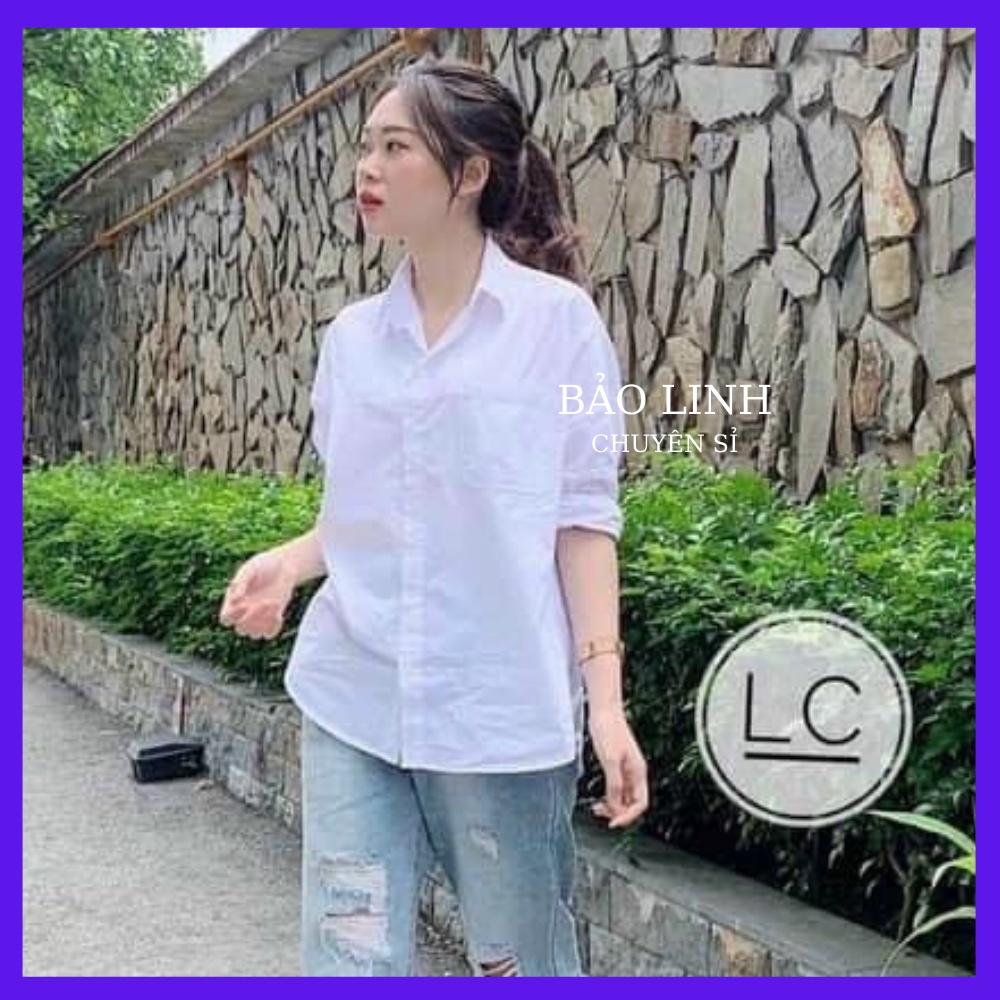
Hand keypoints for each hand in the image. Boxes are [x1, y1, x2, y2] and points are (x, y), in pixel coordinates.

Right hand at [219, 550, 295, 639]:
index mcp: (233, 601)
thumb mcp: (251, 569)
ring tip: (273, 604)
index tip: (245, 604)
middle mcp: (244, 612)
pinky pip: (269, 634)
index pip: (226, 619)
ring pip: (254, 634)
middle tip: (265, 602)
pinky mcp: (273, 618)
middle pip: (241, 629)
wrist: (284, 566)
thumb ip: (241, 582)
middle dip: (252, 619)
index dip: (233, 616)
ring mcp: (259, 617)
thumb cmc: (263, 565)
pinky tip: (279, 614)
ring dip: (263, 624)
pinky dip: (273, 629)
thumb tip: (235, 599)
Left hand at [587, 707, 648, 828]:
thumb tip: (615, 805)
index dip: (628, 816)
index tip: (612, 822)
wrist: (603, 710)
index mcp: (638, 772)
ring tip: (596, 808)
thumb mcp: (610, 760)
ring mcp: (625, 769)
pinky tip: (598, 799)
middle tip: (599, 813)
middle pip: (632, 803)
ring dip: (612, 806)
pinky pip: (616, 788)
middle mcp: (634, 773)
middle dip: (618, 812)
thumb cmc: (608, 730)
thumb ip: (614, 784)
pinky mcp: (616, 764)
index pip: (640, 804)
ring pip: (623, 797)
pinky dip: (608, 796)